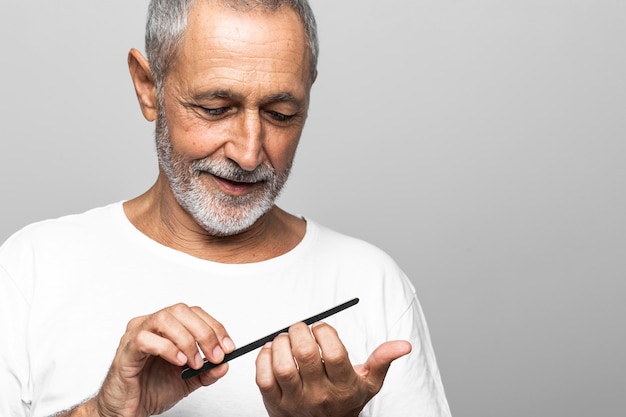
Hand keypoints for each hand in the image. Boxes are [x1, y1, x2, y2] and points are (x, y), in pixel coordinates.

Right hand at [94, 303, 234, 416]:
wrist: (125, 410)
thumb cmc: (149, 390)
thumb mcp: (188, 381)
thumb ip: (207, 371)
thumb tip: (225, 363)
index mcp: (166, 327)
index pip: (193, 313)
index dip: (214, 327)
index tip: (228, 346)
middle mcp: (150, 325)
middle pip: (181, 311)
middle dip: (204, 332)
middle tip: (216, 355)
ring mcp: (135, 335)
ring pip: (164, 319)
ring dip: (187, 340)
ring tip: (194, 362)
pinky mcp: (125, 351)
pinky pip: (145, 339)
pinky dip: (167, 348)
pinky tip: (178, 361)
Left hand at [255, 322, 411, 416]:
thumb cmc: (345, 400)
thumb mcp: (369, 382)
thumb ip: (382, 360)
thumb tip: (404, 345)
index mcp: (343, 386)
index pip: (334, 352)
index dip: (324, 332)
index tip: (321, 328)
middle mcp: (319, 394)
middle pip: (305, 355)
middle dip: (300, 331)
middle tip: (301, 328)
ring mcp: (295, 400)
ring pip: (282, 366)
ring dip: (280, 343)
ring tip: (286, 339)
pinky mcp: (274, 403)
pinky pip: (263, 378)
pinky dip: (263, 358)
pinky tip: (272, 351)